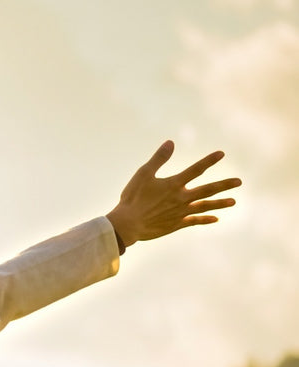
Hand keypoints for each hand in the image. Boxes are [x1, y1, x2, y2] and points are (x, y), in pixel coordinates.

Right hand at [106, 141, 241, 245]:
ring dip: (220, 203)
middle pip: (207, 190)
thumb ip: (159, 159)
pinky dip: (206, 219)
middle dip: (224, 185)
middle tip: (238, 182)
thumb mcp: (143, 174)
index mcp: (174, 184)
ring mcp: (181, 212)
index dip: (209, 161)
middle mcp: (181, 198)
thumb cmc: (133, 197)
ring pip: (205, 206)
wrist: (128, 224)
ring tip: (233, 201)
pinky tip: (216, 219)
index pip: (196, 169)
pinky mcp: (176, 224)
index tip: (221, 154)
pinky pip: (195, 221)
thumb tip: (171, 142)